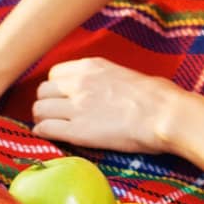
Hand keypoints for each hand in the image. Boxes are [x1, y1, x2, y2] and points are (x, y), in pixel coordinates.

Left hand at [29, 56, 182, 154]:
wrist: (163, 114)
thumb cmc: (156, 96)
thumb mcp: (124, 74)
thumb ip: (104, 79)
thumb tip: (103, 89)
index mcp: (90, 67)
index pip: (55, 73)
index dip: (56, 87)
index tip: (62, 97)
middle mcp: (78, 84)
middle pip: (43, 91)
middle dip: (46, 103)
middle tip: (52, 114)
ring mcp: (76, 107)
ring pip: (39, 110)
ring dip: (41, 118)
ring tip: (49, 126)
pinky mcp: (78, 131)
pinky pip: (47, 129)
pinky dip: (43, 133)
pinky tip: (47, 136)